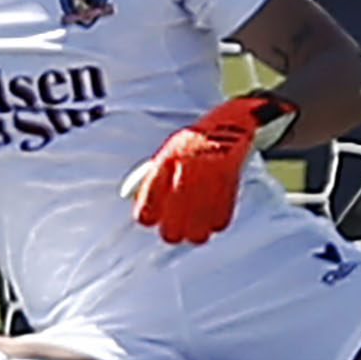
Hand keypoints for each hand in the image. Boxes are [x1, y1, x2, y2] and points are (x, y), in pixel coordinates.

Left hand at [122, 92, 296, 244]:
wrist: (229, 125)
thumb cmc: (191, 143)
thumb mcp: (167, 152)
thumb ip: (150, 176)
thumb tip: (129, 197)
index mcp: (167, 160)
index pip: (149, 199)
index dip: (146, 214)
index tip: (147, 221)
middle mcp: (187, 170)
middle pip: (173, 221)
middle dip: (171, 231)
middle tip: (172, 233)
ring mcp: (210, 179)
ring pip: (198, 227)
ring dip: (194, 233)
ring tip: (193, 234)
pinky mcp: (231, 185)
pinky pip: (221, 219)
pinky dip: (215, 224)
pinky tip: (212, 223)